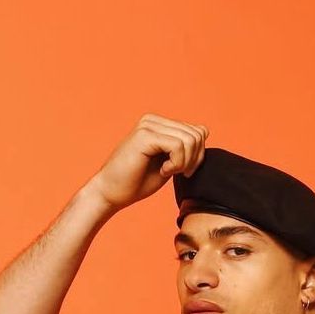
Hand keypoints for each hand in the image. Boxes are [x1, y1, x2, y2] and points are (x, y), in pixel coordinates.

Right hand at [86, 113, 208, 211]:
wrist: (110, 193)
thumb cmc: (136, 182)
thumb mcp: (169, 164)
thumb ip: (185, 149)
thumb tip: (204, 132)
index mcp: (159, 125)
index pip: (197, 131)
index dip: (198, 154)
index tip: (184, 171)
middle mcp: (154, 120)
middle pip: (197, 135)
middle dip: (194, 160)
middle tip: (178, 174)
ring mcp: (148, 125)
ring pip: (189, 140)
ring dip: (184, 163)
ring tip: (168, 172)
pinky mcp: (145, 135)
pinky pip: (177, 146)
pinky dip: (176, 163)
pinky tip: (163, 171)